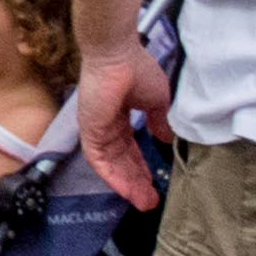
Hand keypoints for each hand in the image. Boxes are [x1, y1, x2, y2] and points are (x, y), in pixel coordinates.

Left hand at [74, 42, 174, 208]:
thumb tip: (166, 138)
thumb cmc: (137, 70)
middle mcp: (105, 124)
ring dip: (126, 184)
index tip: (155, 182)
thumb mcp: (156, 101)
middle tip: (150, 201)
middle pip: (120, 160)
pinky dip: (111, 176)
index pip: (129, 147)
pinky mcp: (89, 129)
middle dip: (136, 181)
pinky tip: (126, 190)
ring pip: (110, 164)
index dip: (141, 166)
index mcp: (120, 115)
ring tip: (143, 202)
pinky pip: (98, 159)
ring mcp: (96, 127)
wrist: (117, 53)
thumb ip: (159, 121)